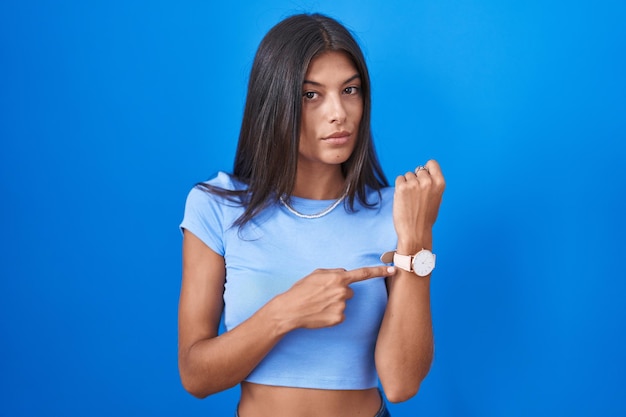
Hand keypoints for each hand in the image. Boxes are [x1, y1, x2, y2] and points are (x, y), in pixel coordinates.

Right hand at [275, 266, 394, 329]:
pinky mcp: (339, 318)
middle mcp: (343, 292)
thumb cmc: (301, 290)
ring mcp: (342, 306)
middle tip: (322, 294)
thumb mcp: (317, 274)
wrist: (291, 309)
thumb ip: (334, 272)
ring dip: (335, 303)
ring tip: (318, 303)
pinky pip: (340, 314)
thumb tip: (345, 274)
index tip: (393, 270)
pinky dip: (332, 313)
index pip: (363, 273)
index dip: (379, 271)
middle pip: (350, 291)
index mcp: (338, 278)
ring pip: (344, 302)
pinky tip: (320, 312)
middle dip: (340, 292)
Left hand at [393, 159, 444, 252]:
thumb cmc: (425, 218)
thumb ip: (432, 185)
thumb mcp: (437, 199)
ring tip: (410, 200)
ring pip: (407, 175)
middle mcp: (428, 182)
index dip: (426, 169)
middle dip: (416, 179)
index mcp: (440, 183)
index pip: (432, 164)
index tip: (423, 177)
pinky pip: (399, 179)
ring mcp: (414, 184)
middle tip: (416, 195)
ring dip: (407, 184)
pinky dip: (399, 187)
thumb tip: (424, 174)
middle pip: (418, 170)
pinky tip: (403, 199)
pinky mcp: (402, 188)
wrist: (415, 232)